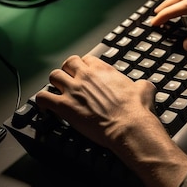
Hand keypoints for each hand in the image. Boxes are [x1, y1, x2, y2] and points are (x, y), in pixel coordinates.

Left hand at [35, 54, 186, 186]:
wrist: (129, 126)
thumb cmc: (137, 110)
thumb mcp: (144, 89)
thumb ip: (140, 84)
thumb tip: (144, 85)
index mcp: (103, 70)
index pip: (87, 59)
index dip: (86, 67)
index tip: (86, 74)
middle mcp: (85, 76)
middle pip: (68, 63)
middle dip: (68, 71)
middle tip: (71, 81)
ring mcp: (73, 90)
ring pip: (53, 76)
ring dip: (55, 84)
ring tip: (57, 92)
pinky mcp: (64, 107)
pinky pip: (43, 97)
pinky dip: (42, 101)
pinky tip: (46, 107)